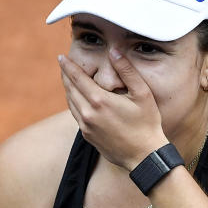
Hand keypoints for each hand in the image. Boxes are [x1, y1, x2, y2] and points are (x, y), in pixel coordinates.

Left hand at [58, 50, 167, 169]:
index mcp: (99, 100)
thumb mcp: (142, 93)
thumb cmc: (147, 123)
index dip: (68, 66)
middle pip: (70, 89)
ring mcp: (86, 126)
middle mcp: (88, 113)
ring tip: (69, 79)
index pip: (77, 78)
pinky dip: (73, 103)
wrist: (143, 156)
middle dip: (66, 75)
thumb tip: (114, 51)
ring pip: (70, 103)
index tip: (61, 57)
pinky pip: (75, 115)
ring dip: (68, 89)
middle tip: (64, 65)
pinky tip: (77, 99)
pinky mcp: (87, 135)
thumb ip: (127, 70)